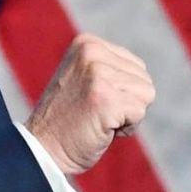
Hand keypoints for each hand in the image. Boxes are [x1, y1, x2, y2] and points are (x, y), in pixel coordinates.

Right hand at [24, 33, 155, 174]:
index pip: (136, 66)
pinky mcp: (106, 98)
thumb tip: (143, 73)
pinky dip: (126, 128)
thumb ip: (110, 67)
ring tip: (98, 118)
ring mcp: (98, 74)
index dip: (122, 90)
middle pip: (144, 79)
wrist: (44, 148)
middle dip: (127, 102)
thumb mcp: (84, 78)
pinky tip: (101, 129)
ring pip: (146, 94)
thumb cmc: (68, 118)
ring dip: (127, 115)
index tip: (94, 99)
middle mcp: (92, 52)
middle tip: (96, 112)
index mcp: (87, 43)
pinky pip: (139, 112)